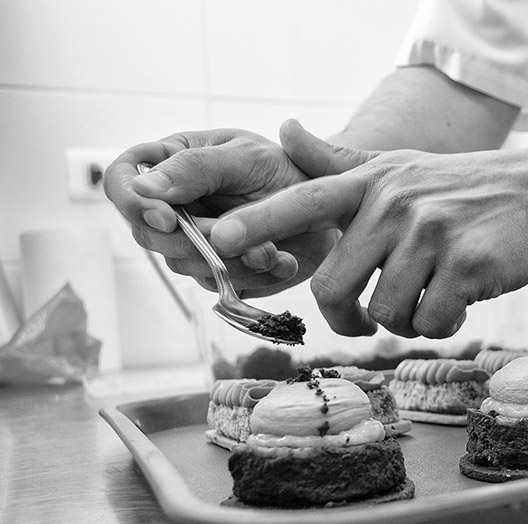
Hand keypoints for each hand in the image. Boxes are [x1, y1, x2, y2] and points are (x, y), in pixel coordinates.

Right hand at [103, 128, 334, 296]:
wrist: (329, 207)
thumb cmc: (287, 169)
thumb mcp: (245, 157)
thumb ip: (195, 168)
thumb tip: (143, 188)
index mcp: (170, 164)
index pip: (121, 183)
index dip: (134, 205)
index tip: (169, 219)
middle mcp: (173, 206)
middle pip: (148, 235)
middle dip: (195, 241)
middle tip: (237, 237)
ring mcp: (193, 242)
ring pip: (184, 266)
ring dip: (230, 262)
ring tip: (271, 250)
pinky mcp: (219, 272)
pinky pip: (218, 286)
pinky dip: (253, 278)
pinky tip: (281, 262)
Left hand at [209, 120, 527, 337]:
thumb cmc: (462, 187)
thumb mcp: (398, 167)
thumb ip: (338, 163)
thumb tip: (285, 130)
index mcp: (371, 185)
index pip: (304, 199)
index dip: (260, 221)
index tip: (220, 239)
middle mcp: (394, 205)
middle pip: (335, 288)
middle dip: (347, 320)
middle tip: (364, 325)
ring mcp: (431, 234)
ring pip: (387, 313)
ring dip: (405, 322)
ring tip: (429, 301)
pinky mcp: (466, 265)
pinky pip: (430, 322)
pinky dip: (440, 326)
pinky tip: (457, 305)